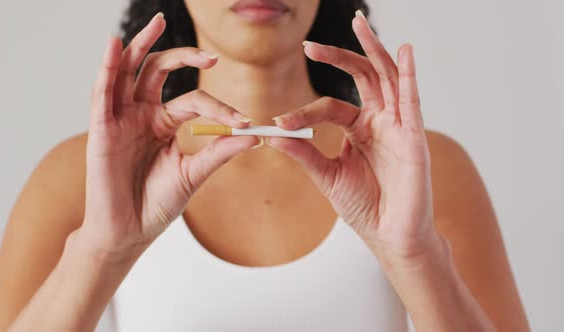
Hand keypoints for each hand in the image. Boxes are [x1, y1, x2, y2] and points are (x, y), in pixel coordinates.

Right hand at [80, 13, 259, 260]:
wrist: (129, 233)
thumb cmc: (156, 204)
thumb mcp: (193, 174)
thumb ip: (219, 152)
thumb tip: (255, 135)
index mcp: (164, 123)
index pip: (193, 101)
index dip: (219, 109)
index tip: (243, 122)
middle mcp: (142, 114)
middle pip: (157, 71)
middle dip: (182, 56)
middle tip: (211, 56)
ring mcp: (121, 119)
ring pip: (128, 71)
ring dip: (141, 45)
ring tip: (157, 21)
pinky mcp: (102, 129)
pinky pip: (103, 92)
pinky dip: (107, 67)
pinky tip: (115, 45)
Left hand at [267, 11, 441, 266]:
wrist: (389, 235)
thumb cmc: (364, 206)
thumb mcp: (327, 176)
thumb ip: (304, 153)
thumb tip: (272, 134)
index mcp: (359, 129)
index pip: (330, 107)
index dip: (304, 113)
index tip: (279, 123)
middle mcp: (379, 121)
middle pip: (361, 77)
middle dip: (339, 57)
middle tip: (310, 45)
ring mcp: (398, 125)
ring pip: (386, 78)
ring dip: (372, 50)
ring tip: (358, 23)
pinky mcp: (414, 136)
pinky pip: (412, 99)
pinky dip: (409, 74)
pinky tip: (404, 51)